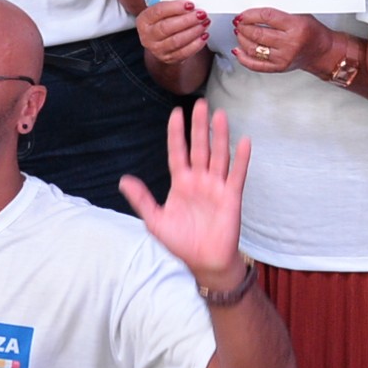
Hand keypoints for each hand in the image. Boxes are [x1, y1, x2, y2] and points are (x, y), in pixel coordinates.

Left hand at [120, 103, 250, 291]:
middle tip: (201, 103)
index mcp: (181, 183)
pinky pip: (236, 175)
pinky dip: (241, 158)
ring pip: (218, 156)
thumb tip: (123, 180)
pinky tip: (243, 141)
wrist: (205, 263)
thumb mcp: (155, 221)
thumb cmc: (181, 243)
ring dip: (219, 136)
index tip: (176, 113)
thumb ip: (142, 199)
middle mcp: (200, 180)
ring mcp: (217, 187)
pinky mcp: (231, 197)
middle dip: (199, 126)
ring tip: (220, 115)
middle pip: (200, 148)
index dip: (177, 134)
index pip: (178, 153)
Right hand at [137, 0, 212, 69]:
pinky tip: (203, 36)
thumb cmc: (163, 23)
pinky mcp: (168, 59)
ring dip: (194, 31)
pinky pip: (183, 53)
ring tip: (204, 23)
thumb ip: (174, 8)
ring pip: (176, 41)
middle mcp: (148, 36)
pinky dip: (196, 44)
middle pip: (167, 27)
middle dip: (187, 20)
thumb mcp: (163, 13)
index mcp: (144, 20)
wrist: (162, 43)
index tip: (190, 5)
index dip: (175, 7)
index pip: (158, 11)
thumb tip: (191, 5)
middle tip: (201, 14)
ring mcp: (157, 49)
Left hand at [231, 8, 328, 74]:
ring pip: (253, 48)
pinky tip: (238, 50)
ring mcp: (283, 58)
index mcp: (296, 26)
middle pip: (257, 33)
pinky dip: (243, 58)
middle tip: (239, 22)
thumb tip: (254, 11)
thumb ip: (280, 12)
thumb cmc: (312, 32)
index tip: (243, 14)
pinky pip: (255, 64)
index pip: (266, 16)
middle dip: (243, 26)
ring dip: (242, 39)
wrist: (322, 52)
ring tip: (239, 32)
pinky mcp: (278, 68)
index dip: (250, 14)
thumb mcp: (301, 15)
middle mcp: (289, 43)